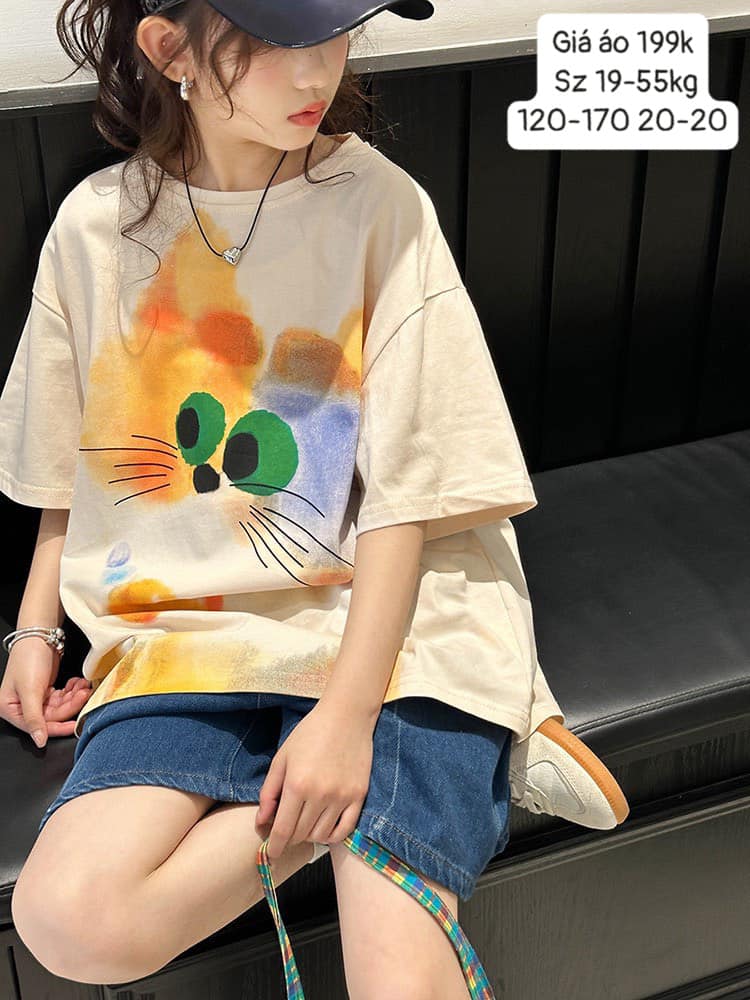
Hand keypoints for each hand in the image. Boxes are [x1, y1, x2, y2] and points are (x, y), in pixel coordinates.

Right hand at [0, 639, 92, 747]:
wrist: (39, 634)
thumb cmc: (28, 658)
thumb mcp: (30, 690)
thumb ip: (34, 718)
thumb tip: (39, 741)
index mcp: (10, 709)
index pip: (37, 727)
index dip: (58, 727)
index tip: (75, 725)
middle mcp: (22, 706)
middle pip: (52, 716)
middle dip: (70, 705)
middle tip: (83, 694)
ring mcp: (35, 698)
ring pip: (60, 707)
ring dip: (73, 697)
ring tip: (83, 686)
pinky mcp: (46, 690)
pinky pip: (63, 698)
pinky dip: (72, 691)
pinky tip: (78, 683)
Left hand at [255, 697, 373, 860]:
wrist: (346, 716)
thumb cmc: (310, 733)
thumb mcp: (282, 758)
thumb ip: (269, 792)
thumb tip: (262, 822)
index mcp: (297, 784)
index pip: (283, 829)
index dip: (275, 846)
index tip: (271, 854)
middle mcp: (320, 794)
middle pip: (301, 834)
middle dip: (290, 839)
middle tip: (287, 831)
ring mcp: (342, 796)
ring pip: (321, 835)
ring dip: (309, 836)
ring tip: (305, 824)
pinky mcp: (359, 796)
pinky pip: (345, 830)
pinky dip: (332, 836)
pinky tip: (324, 828)